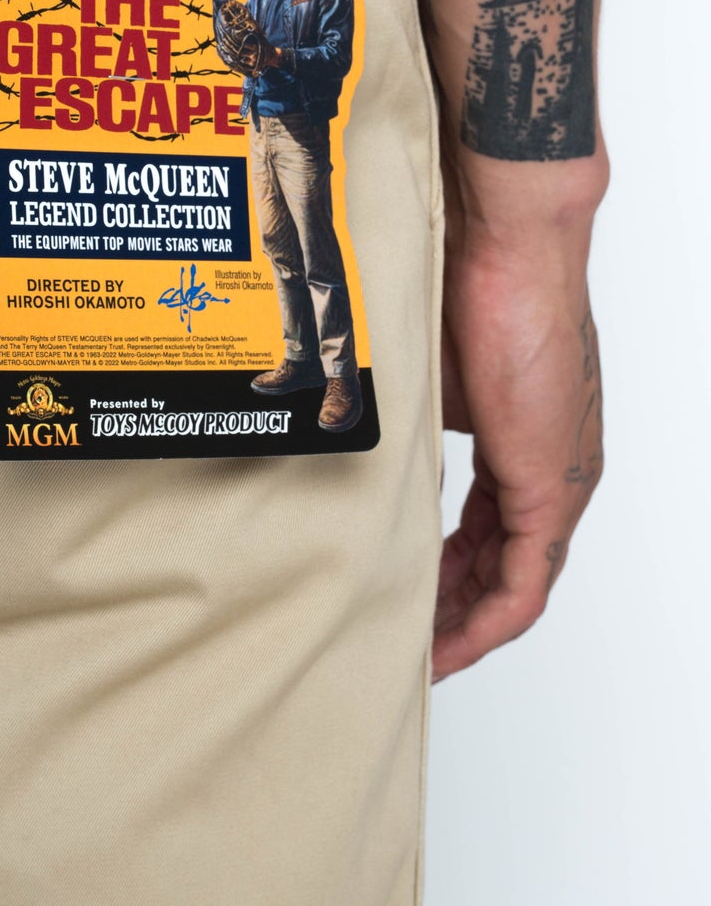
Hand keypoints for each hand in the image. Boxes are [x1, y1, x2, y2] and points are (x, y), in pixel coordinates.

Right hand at [433, 187, 603, 680]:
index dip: (444, 574)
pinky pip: (525, 585)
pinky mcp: (551, 490)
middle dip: (448, 611)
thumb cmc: (465, 282)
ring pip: (514, 583)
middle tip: (401, 642)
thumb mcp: (420, 376)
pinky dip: (487, 622)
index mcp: (520, 442)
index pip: (487, 532)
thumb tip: (348, 448)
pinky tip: (449, 646)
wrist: (505, 248)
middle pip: (500, 567)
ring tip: (416, 657)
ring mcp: (556, 481)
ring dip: (465, 625)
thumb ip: (403, 426)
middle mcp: (549, 469)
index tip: (401, 599)